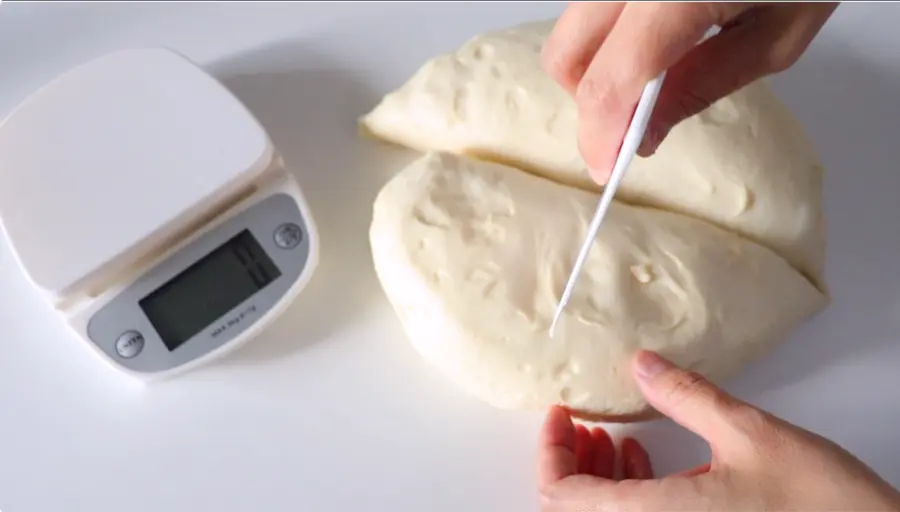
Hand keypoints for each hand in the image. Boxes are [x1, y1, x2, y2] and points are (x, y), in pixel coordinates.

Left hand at [537, 350, 899, 510]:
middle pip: (575, 509)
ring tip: (611, 435)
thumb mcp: (749, 433)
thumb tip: (640, 364)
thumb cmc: (824, 508)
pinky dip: (628, 492)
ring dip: (597, 477)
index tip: (558, 413)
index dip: (550, 451)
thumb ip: (686, 395)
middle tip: (579, 421)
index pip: (561, 496)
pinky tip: (645, 458)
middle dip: (572, 461)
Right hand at [541, 2, 838, 182]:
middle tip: (631, 121)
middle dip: (589, 100)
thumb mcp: (776, 36)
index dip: (600, 135)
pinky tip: (651, 40)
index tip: (607, 167)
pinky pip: (593, 6)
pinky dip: (609, 34)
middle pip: (567, 52)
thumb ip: (701, 86)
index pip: (610, 79)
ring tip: (650, 76)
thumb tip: (642, 135)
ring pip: (573, 25)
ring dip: (597, 63)